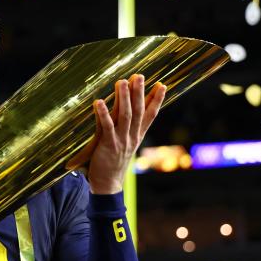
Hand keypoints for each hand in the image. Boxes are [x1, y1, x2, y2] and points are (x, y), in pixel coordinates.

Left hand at [76, 74, 165, 193]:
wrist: (108, 185)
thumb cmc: (113, 162)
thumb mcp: (124, 143)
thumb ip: (126, 128)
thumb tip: (127, 112)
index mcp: (137, 135)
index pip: (150, 115)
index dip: (156, 100)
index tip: (162, 85)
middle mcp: (132, 136)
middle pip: (138, 111)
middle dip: (140, 93)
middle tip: (140, 76)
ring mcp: (121, 140)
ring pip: (124, 116)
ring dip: (123, 98)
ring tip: (122, 82)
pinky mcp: (108, 145)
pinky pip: (106, 127)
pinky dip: (103, 114)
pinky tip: (98, 102)